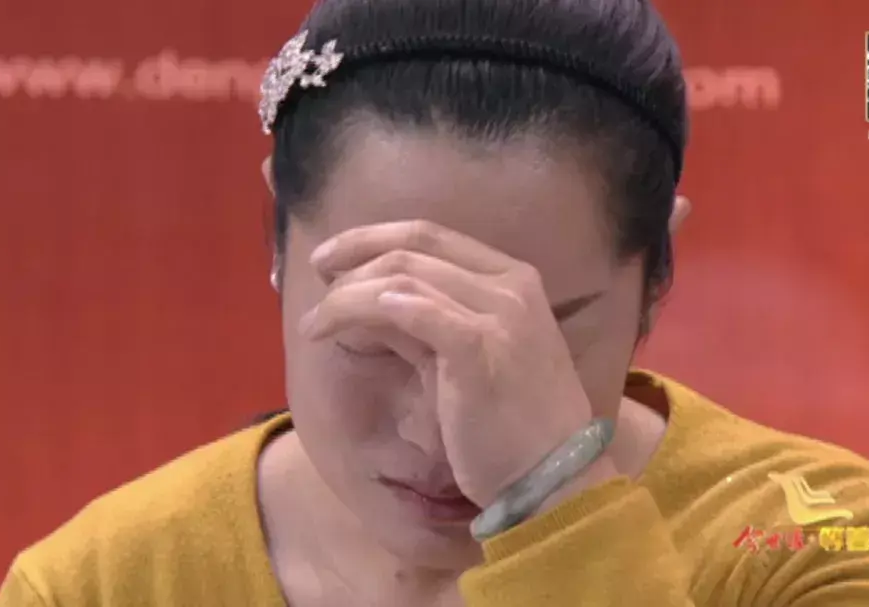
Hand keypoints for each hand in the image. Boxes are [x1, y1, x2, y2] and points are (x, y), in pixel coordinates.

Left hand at [300, 220, 597, 506]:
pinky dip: (371, 310)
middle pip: (413, 247)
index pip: (430, 234)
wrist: (553, 476)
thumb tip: (369, 304)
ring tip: (315, 322)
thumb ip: (425, 324)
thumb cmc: (511, 424)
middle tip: (316, 280)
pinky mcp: (479, 347)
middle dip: (352, 257)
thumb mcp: (466, 358)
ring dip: (347, 296)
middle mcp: (510, 284)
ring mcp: (499, 313)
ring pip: (404, 277)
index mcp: (512, 278)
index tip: (331, 257)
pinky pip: (415, 311)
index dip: (371, 237)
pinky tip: (341, 327)